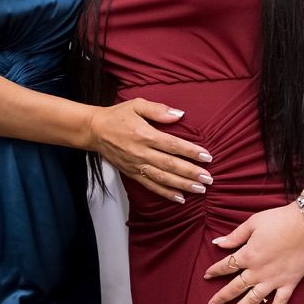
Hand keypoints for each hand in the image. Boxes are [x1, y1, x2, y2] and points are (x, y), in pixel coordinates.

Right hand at [88, 100, 212, 202]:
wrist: (94, 131)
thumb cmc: (118, 116)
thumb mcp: (137, 105)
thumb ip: (159, 110)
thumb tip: (180, 115)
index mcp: (145, 134)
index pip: (172, 145)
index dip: (190, 152)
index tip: (207, 157)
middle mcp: (141, 152)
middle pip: (170, 165)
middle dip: (191, 173)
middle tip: (209, 178)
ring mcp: (136, 165)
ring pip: (162, 178)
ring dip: (182, 185)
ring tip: (200, 189)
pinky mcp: (132, 173)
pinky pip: (151, 186)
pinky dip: (165, 193)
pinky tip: (180, 198)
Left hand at [203, 203, 303, 303]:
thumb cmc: (280, 219)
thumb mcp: (253, 223)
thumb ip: (235, 236)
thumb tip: (217, 243)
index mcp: (248, 255)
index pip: (226, 266)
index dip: (214, 271)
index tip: (206, 276)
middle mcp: (258, 271)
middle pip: (234, 288)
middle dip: (220, 299)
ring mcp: (274, 280)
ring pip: (252, 300)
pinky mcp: (289, 283)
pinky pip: (279, 303)